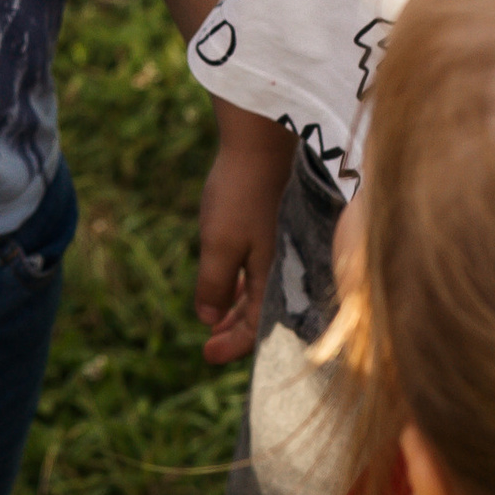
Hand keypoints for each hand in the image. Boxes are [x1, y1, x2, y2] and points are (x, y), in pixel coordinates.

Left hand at [195, 101, 297, 366]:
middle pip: (264, 313)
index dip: (231, 345)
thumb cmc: (240, 193)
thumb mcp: (219, 245)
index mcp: (277, 278)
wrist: (262, 139)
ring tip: (217, 316)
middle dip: (234, 330)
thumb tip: (210, 320)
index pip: (257, 328)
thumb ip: (214, 286)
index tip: (206, 355)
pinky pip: (266, 267)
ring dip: (240, 306)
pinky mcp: (281, 228)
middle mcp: (288, 268)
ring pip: (264, 289)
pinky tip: (231, 282)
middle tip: (209, 343)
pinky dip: (247, 281)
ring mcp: (285, 247)